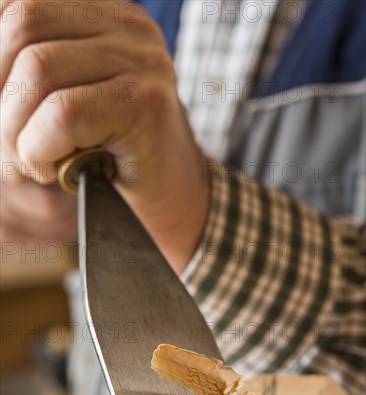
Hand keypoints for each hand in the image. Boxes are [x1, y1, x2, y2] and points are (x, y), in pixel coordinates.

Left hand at [0, 0, 209, 272]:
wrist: (170, 198)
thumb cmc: (110, 156)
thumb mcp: (66, 101)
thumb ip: (29, 77)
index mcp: (104, 16)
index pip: (19, 7)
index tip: (3, 111)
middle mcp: (128, 28)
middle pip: (23, 28)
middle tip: (11, 146)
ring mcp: (142, 61)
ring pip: (37, 70)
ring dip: (15, 132)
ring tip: (32, 161)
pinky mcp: (146, 103)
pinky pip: (63, 114)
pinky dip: (38, 150)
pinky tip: (52, 172)